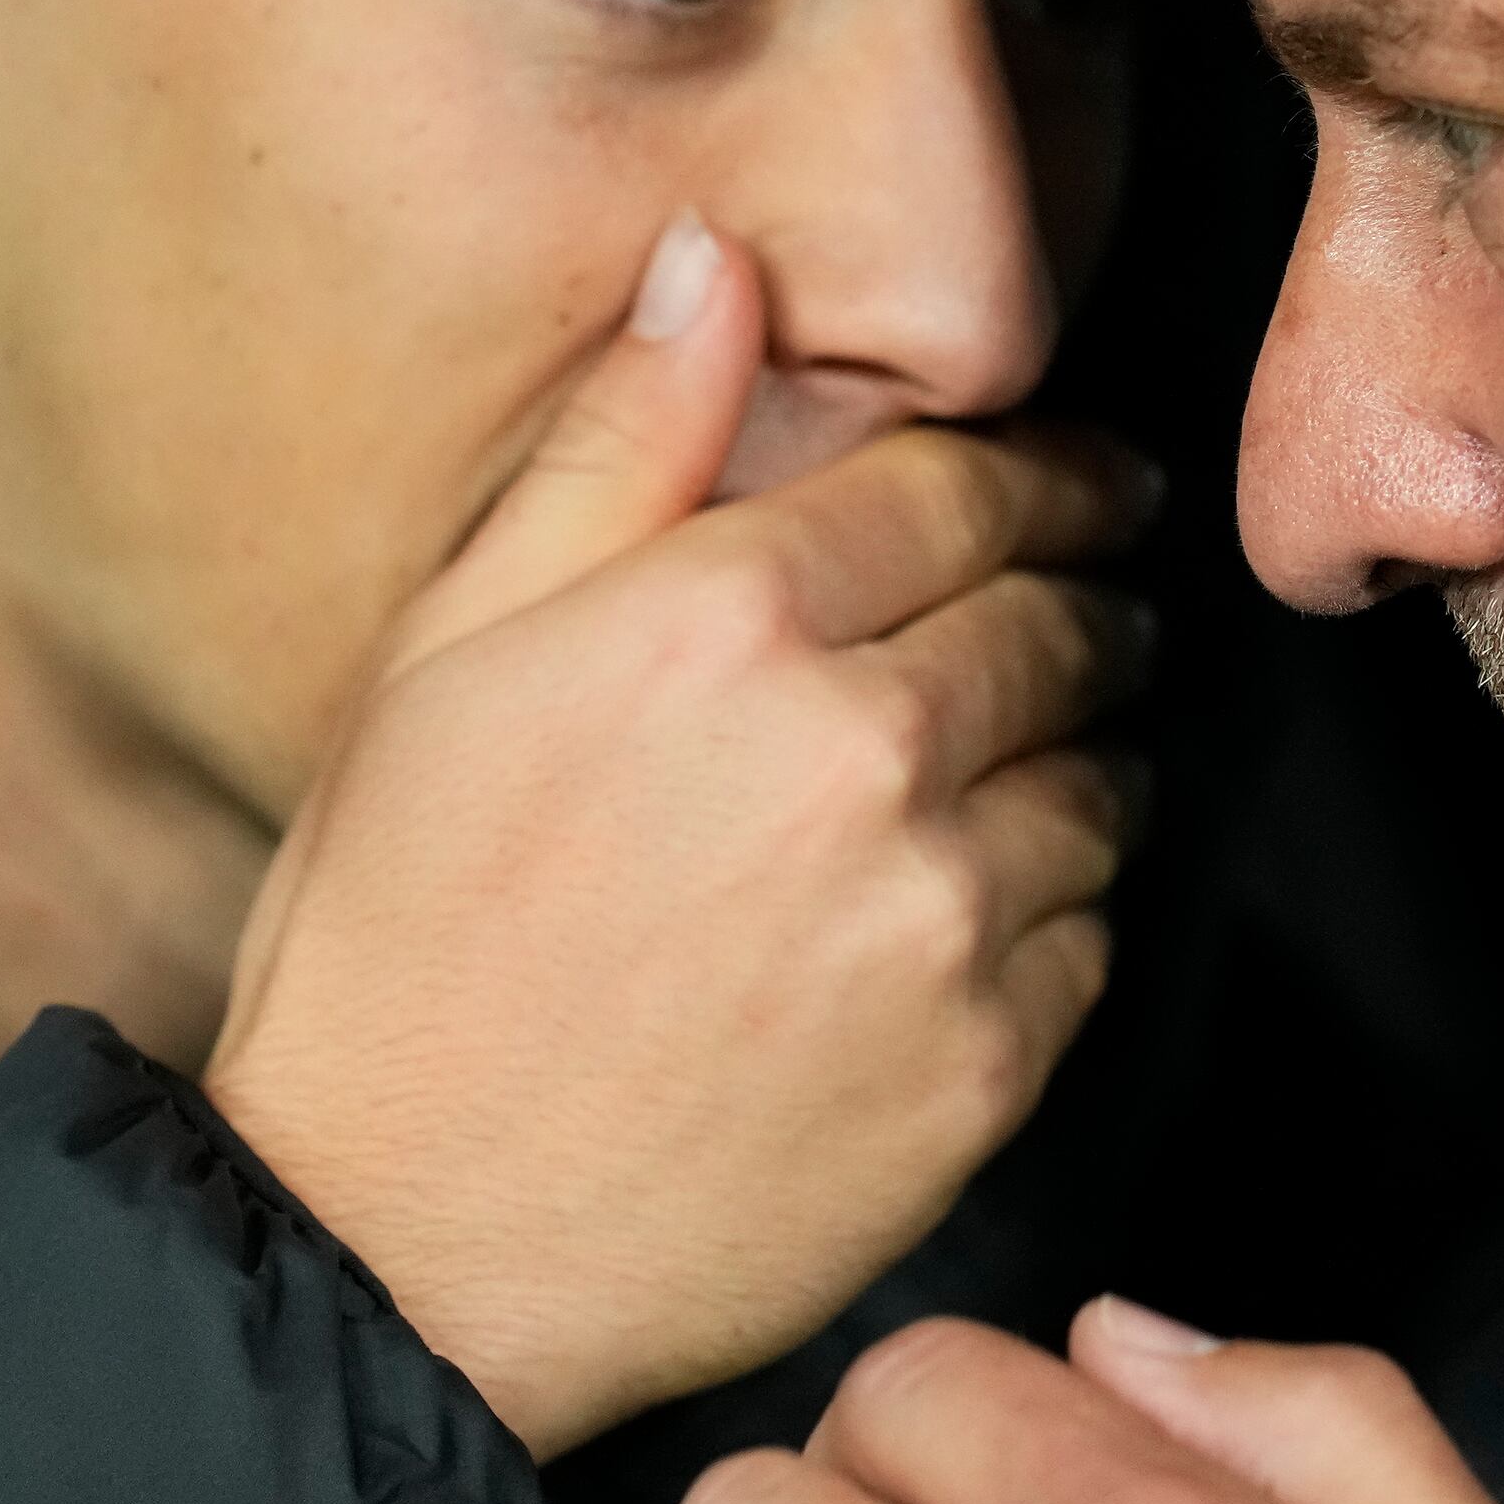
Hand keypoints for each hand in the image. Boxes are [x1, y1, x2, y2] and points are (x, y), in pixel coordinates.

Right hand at [204, 211, 1150, 1459]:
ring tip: (1031, 775)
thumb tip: (718, 259)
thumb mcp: (453, 651)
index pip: (972, 488)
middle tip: (1082, 612)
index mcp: (729, 614)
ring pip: (1103, 780)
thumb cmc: (400, 935)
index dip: (1048, 477)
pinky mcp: (988, 1063)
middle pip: (1062, 622)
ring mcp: (940, 913)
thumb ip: (620, 444)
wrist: (403, 1244)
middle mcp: (864, 745)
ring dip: (1083, 761)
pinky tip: (976, 927)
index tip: (1088, 484)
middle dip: (1082, 603)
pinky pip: (1092, 938)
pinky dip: (1058, 916)